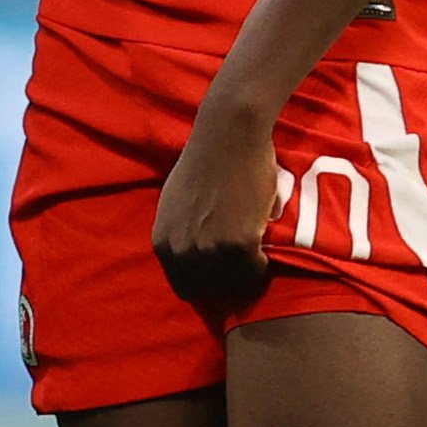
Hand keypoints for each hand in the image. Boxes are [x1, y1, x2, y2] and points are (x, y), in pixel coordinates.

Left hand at [150, 101, 278, 308]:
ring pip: (236, 284)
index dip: (205, 283)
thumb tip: (193, 262)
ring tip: (254, 251)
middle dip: (227, 280)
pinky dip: (264, 263)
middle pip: (211, 291)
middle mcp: (182, 251)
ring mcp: (210, 250)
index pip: (184, 288)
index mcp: (163, 243)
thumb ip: (180, 235)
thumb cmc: (203, 163)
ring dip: (247, 272)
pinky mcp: (240, 244)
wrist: (228, 136)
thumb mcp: (174, 204)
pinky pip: (257, 271)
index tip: (221, 274)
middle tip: (242, 263)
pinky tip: (263, 242)